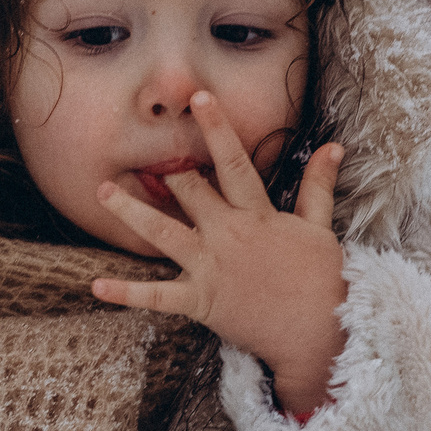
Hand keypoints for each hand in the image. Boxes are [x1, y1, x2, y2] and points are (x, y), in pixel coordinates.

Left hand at [87, 91, 348, 415]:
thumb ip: (318, 185)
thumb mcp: (320, 227)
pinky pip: (157, 296)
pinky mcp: (200, 301)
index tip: (200, 98)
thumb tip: (334, 147)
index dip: (217, 128)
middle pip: (188, 192)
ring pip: (162, 233)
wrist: (320, 332)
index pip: (233, 162)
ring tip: (102, 190)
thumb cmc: (321, 279)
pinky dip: (126, 293)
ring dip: (129, 212)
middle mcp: (228, 234)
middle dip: (165, 168)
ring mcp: (210, 267)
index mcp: (257, 214)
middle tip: (141, 145)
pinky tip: (96, 286)